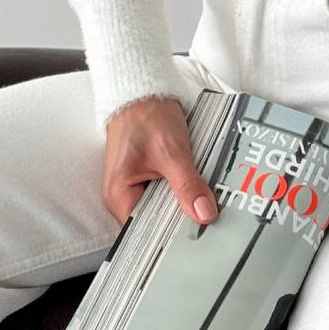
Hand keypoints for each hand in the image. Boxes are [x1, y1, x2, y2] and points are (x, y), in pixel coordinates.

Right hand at [102, 95, 218, 226]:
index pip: (144, 232)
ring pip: (164, 207)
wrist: (142, 92)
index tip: (195, 237)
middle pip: (156, 222)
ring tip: (206, 203)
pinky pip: (167, 193)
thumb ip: (187, 185)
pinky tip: (198, 188)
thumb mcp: (171, 152)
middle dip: (181, 219)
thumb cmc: (145, 117)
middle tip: (209, 221)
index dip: (170, 236)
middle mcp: (124, 196)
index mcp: (119, 196)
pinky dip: (182, 190)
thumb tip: (203, 213)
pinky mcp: (149, 177)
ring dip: (184, 203)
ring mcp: (136, 187)